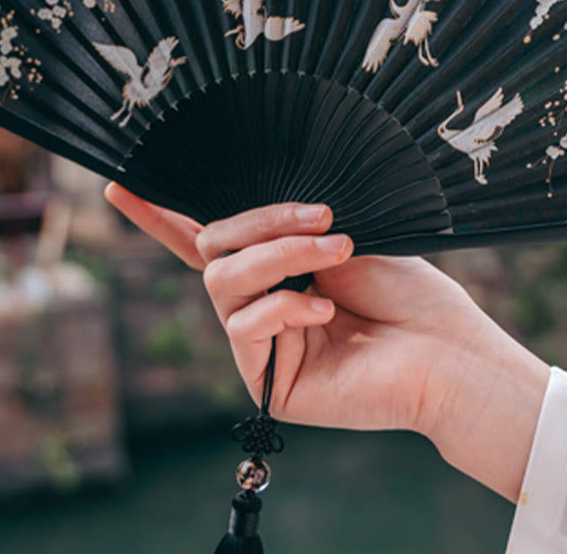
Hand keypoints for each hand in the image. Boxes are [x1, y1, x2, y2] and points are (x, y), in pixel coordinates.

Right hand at [105, 184, 548, 501]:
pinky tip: (326, 310)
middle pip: (213, 247)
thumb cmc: (410, 293)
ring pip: (225, 280)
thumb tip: (242, 218)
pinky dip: (285, 307)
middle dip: (265, 223)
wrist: (447, 351)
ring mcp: (261, 341)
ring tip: (337, 255)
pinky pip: (244, 327)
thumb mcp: (346, 240)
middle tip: (325, 218)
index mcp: (278, 267)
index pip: (205, 238)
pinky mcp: (266, 380)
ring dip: (282, 257)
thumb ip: (288, 230)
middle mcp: (261, 301)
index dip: (159, 214)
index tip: (119, 185)